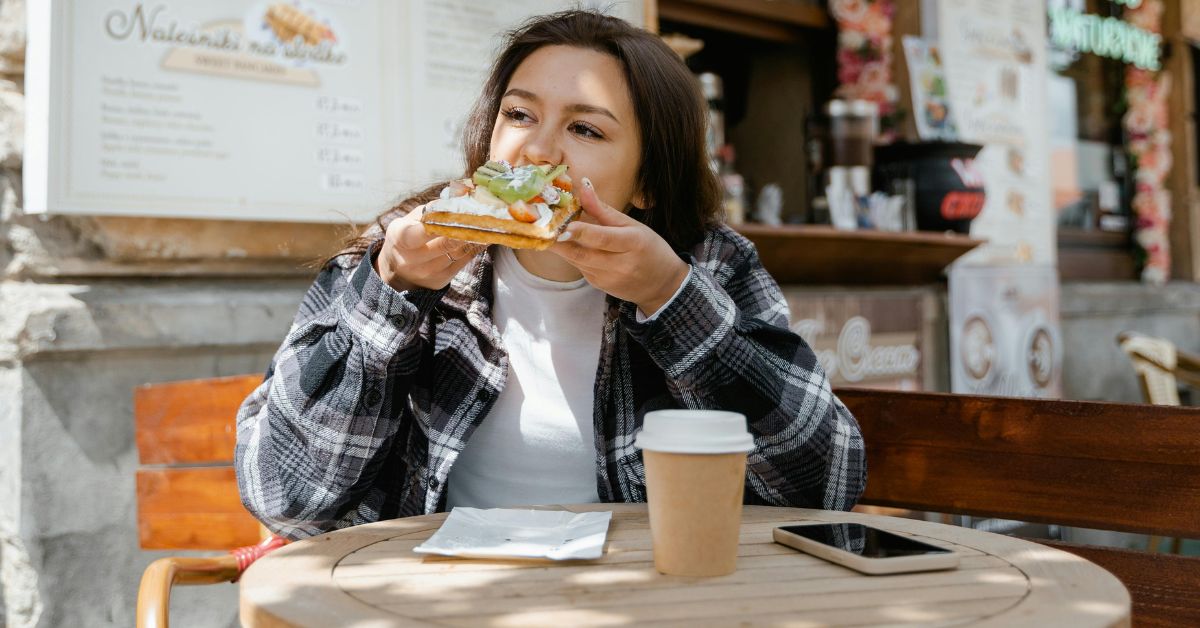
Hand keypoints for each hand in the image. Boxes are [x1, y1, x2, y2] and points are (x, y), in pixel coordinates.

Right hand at [374, 206, 484, 291]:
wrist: (397, 270)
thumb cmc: (407, 237)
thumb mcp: (410, 220)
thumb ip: (433, 209)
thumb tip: (461, 196)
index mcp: (400, 237)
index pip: (424, 230)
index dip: (444, 223)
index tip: (462, 213)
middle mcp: (411, 258)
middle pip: (446, 243)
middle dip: (467, 229)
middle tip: (486, 216)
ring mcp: (426, 272)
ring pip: (458, 252)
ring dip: (476, 238)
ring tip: (490, 225)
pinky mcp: (439, 280)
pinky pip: (463, 261)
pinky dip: (476, 248)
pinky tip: (486, 237)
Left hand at [550, 178, 689, 315]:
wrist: (663, 286)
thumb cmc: (649, 249)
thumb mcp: (632, 225)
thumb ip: (603, 209)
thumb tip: (583, 185)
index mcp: (632, 243)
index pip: (603, 238)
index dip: (582, 233)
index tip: (563, 227)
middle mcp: (620, 264)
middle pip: (583, 253)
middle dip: (559, 242)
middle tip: (540, 228)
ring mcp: (608, 279)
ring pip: (578, 260)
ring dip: (562, 246)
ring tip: (547, 231)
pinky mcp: (599, 286)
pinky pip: (581, 267)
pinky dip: (573, 255)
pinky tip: (569, 244)